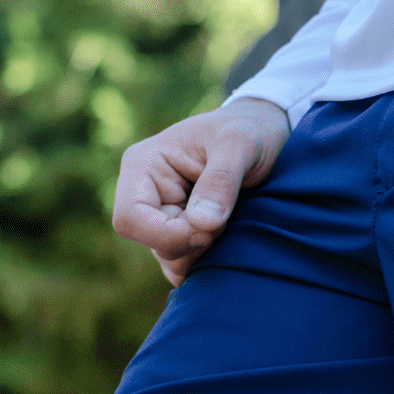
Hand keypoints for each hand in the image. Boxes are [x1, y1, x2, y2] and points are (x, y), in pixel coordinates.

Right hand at [112, 97, 290, 285]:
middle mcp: (146, 193)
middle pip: (152, 243)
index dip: (167, 234)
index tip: (209, 228)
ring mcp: (163, 215)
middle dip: (193, 242)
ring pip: (170, 258)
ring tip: (230, 222)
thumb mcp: (240, 143)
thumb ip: (221, 180)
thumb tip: (202, 223)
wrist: (263, 132)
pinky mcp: (182, 232)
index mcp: (143, 165)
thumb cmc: (248, 129)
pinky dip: (208, 260)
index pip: (130, 219)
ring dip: (204, 252)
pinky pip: (185, 264)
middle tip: (227, 219)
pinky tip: (229, 237)